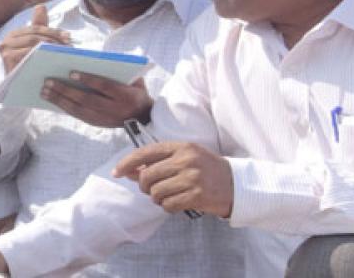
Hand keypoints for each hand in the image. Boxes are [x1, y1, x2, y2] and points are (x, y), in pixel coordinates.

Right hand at [0, 4, 70, 73]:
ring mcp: (6, 50)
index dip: (53, 31)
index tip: (68, 37)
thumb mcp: (35, 46)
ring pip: (33, 44)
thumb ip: (39, 27)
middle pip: (35, 36)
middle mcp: (6, 40)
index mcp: (13, 34)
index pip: (36, 28)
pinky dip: (43, 56)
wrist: (19, 91)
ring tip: (65, 52)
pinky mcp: (8, 59)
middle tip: (69, 46)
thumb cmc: (29, 67)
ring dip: (51, 47)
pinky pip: (29, 54)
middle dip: (54, 40)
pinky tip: (54, 60)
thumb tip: (40, 6)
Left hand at [41, 75, 152, 127]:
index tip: (72, 72)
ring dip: (59, 100)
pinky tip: (52, 100)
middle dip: (66, 90)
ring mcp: (104, 119)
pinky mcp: (97, 124)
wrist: (143, 118)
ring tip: (44, 90)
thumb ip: (119, 71)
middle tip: (49, 81)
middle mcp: (114, 109)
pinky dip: (64, 107)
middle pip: (87, 99)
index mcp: (126, 95)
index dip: (88, 80)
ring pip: (78, 109)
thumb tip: (95, 58)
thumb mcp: (135, 79)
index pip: (104, 86)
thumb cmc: (135, 91)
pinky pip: (77, 115)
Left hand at [112, 142, 232, 217]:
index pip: (145, 153)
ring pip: (156, 192)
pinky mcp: (197, 196)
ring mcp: (192, 178)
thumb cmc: (206, 169)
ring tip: (167, 196)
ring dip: (157, 198)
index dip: (127, 163)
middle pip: (147, 176)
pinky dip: (167, 207)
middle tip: (152, 190)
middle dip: (144, 186)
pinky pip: (168, 205)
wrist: (236, 184)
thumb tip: (128, 171)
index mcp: (181, 147)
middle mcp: (185, 160)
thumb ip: (158, 162)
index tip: (117, 172)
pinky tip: (176, 203)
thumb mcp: (184, 158)